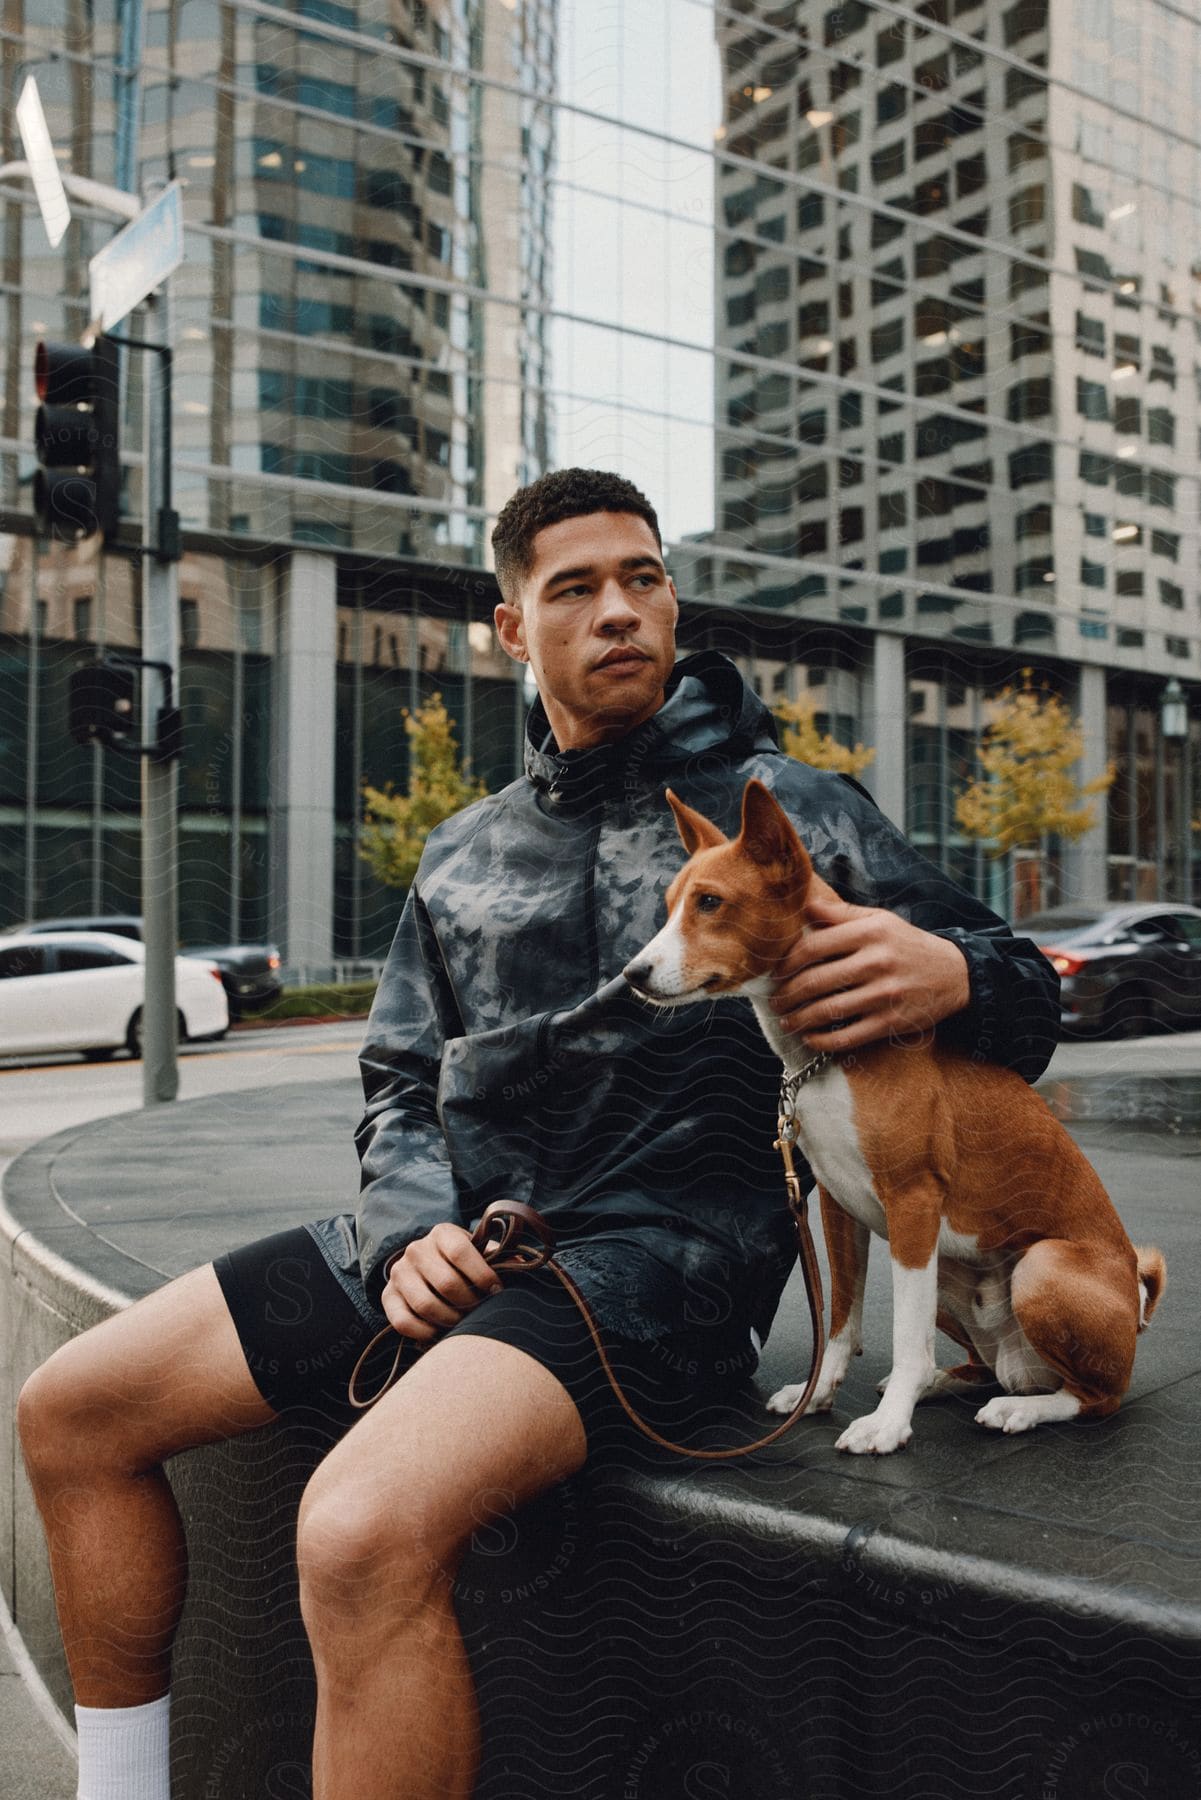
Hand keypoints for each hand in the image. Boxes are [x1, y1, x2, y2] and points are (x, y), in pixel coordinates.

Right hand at [381, 1222, 502, 1343]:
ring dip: (450, 1320)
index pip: (461, 1251)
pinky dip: (425, 1333)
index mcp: (442, 1233)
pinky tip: (440, 1333)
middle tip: (481, 1311)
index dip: (482, 1274)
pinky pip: (403, 1322)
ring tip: (464, 1324)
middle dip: (470, 1303)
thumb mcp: (480, 1253)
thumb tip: (523, 1266)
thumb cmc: (464, 1263)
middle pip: (446, 1283)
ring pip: (425, 1305)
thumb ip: (500, 1259)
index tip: (497, 1291)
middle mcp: (416, 1249)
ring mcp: (399, 1273)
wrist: (427, 1266)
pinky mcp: (387, 1296)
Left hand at [770, 891, 970, 1053]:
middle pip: (815, 981)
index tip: (774, 973)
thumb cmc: (907, 944)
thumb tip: (803, 906)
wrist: (955, 974)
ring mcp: (884, 995)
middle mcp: (876, 962)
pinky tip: (810, 1039)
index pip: (813, 947)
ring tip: (785, 1021)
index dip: (786, 963)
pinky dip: (822, 1041)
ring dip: (798, 1020)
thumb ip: (840, 914)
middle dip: (787, 995)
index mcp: (869, 933)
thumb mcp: (880, 920)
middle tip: (774, 1001)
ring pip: (828, 1011)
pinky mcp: (891, 1022)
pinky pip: (847, 1037)